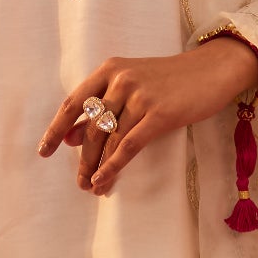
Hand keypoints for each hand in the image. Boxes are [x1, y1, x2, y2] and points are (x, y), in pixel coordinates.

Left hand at [39, 35, 257, 196]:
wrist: (212, 69)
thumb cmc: (170, 80)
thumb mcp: (132, 85)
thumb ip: (102, 107)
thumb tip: (69, 136)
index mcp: (109, 70)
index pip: (73, 103)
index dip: (56, 129)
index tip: (44, 151)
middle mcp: (120, 80)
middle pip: (90, 127)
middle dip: (82, 159)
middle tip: (79, 182)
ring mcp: (139, 96)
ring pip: (108, 139)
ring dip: (97, 167)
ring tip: (93, 187)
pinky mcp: (159, 114)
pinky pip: (129, 145)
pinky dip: (114, 165)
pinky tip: (105, 180)